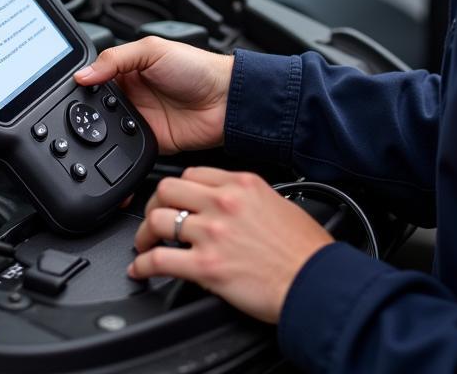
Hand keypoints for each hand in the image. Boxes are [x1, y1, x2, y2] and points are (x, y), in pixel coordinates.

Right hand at [74, 37, 233, 153]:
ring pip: (106, 130)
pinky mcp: (148, 141)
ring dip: (100, 131)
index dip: (83, 83)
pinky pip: (125, 149)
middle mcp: (131, 94)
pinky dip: (117, 149)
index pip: (96, 77)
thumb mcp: (153, 50)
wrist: (225, 100)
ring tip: (95, 129)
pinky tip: (113, 144)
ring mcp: (139, 118)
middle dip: (87, 111)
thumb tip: (83, 74)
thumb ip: (116, 59)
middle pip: (97, 106)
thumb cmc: (197, 68)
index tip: (71, 90)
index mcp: (128, 70)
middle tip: (80, 114)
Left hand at [129, 167, 333, 322]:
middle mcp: (223, 202)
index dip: (177, 188)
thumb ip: (247, 197)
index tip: (174, 199)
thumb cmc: (306, 250)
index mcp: (241, 184)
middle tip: (153, 219)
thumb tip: (230, 203)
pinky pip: (160, 259)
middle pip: (167, 190)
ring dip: (144, 234)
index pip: (192, 174)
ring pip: (158, 220)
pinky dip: (143, 265)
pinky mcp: (206, 266)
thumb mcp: (278, 202)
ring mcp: (212, 233)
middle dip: (154, 205)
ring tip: (144, 245)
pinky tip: (140, 270)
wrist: (316, 282)